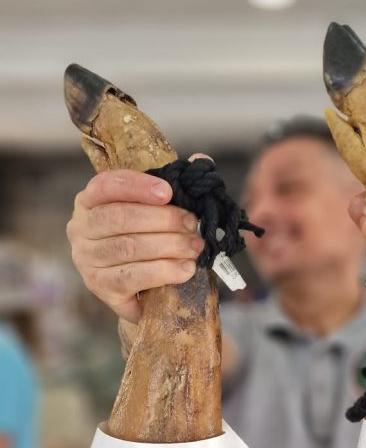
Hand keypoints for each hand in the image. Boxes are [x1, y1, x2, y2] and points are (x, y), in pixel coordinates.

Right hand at [67, 167, 204, 322]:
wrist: (140, 287)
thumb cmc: (145, 239)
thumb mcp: (153, 209)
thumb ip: (173, 185)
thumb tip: (201, 160)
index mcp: (90, 201)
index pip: (106, 185)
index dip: (137, 186)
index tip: (168, 192)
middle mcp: (81, 228)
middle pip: (120, 218)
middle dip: (163, 220)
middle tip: (193, 225)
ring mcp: (86, 260)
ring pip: (128, 248)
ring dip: (168, 246)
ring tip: (195, 247)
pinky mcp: (99, 287)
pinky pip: (131, 277)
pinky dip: (162, 272)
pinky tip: (185, 269)